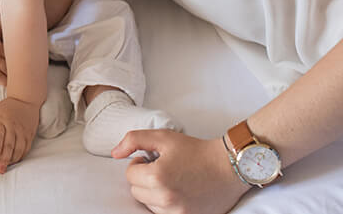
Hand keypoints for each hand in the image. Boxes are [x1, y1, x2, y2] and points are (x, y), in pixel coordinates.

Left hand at [0, 96, 39, 173]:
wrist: (25, 100)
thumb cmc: (6, 108)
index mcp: (1, 119)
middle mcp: (12, 126)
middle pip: (9, 145)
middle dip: (4, 159)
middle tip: (0, 169)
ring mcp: (22, 131)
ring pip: (18, 149)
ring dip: (12, 160)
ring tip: (5, 167)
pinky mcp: (29, 135)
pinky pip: (25, 149)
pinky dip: (20, 157)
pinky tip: (14, 161)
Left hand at [113, 130, 249, 213]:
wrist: (228, 167)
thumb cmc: (195, 150)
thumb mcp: (163, 137)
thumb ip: (133, 140)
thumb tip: (114, 153)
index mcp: (157, 177)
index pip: (130, 175)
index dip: (139, 163)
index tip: (153, 159)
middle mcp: (166, 198)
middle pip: (136, 191)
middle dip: (144, 178)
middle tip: (162, 168)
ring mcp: (177, 212)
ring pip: (148, 204)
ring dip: (154, 192)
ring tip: (172, 179)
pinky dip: (165, 204)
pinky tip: (178, 191)